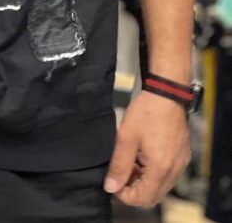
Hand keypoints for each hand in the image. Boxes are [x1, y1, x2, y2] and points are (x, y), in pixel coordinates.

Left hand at [104, 91, 190, 207]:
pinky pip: (167, 174)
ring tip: (128, 162)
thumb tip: (111, 187)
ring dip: (143, 181)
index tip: (113, 183)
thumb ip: (119, 164)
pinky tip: (141, 157)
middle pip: (154, 195)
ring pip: (161, 186)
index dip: (125, 195)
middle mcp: (174, 170)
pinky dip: (153, 173)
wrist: (166, 94)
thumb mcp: (126, 137)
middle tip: (119, 174)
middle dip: (134, 190)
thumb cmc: (146, 112)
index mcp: (161, 168)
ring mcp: (180, 163)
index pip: (144, 198)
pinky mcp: (181, 155)